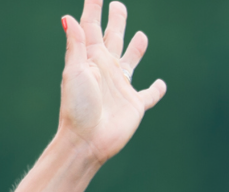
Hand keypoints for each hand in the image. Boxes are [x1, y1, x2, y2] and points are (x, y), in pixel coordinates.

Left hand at [57, 0, 166, 162]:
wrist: (86, 141)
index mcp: (90, 59)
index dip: (93, 8)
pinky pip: (149, 95)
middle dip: (116, 22)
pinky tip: (160, 85)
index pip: (91, 27)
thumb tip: (68, 17)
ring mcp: (121, 87)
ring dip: (136, 49)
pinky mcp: (135, 104)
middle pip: (113, 38)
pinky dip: (156, 90)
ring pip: (131, 62)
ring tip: (140, 36)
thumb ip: (75, 45)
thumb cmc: (77, 108)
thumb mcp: (74, 73)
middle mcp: (106, 70)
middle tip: (117, 6)